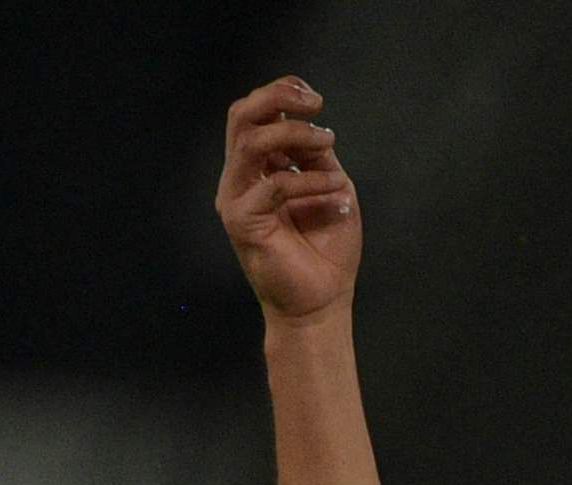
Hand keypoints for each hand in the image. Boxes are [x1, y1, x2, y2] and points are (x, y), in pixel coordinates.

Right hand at [217, 79, 360, 323]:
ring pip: (251, 142)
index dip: (279, 93)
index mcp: (258, 167)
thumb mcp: (332, 189)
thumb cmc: (327, 250)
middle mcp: (241, 178)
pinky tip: (335, 190)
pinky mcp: (241, 221)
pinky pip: (274, 185)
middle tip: (316, 104)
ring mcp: (236, 198)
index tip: (314, 97)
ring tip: (327, 142)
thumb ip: (318, 157)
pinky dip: (309, 180)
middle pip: (240, 116)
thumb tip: (314, 127)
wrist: (322, 302)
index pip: (253, 115)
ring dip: (294, 134)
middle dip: (277, 98)